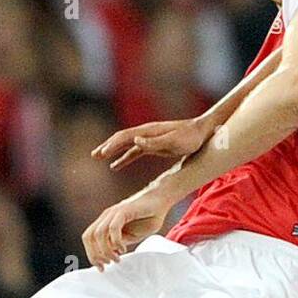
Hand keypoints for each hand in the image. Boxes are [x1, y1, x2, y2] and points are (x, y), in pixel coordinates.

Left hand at [82, 184, 171, 266]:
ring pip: (98, 234)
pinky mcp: (123, 210)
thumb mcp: (132, 235)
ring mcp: (114, 213)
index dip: (92, 255)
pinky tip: (124, 248)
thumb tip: (110, 253)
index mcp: (106, 222)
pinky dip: (116, 241)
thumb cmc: (149, 216)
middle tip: (106, 264)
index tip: (101, 267)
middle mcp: (106, 216)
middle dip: (95, 254)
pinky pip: (113, 228)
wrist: (161, 199)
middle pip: (89, 237)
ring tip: (116, 258)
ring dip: (105, 250)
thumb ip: (119, 242)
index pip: (89, 239)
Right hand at [92, 116, 212, 169]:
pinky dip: (124, 158)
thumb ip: (155, 143)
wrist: (204, 132)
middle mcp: (146, 133)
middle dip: (107, 146)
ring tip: (99, 158)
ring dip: (112, 152)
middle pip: (122, 139)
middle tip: (93, 155)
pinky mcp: (155, 146)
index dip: (112, 144)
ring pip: (126, 145)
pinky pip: (135, 152)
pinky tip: (116, 166)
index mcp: (149, 131)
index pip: (125, 137)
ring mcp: (150, 139)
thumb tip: (135, 141)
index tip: (101, 153)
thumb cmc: (191, 137)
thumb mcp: (174, 142)